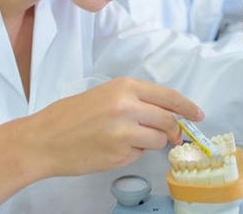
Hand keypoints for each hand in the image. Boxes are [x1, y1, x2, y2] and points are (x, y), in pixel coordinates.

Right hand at [28, 78, 202, 175]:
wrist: (43, 139)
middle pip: (168, 120)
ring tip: (126, 139)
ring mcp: (124, 131)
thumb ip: (135, 100)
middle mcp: (127, 106)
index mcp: (124, 87)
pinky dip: (133, 153)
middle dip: (173, 130)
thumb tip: (164, 112)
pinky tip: (112, 148)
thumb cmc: (69, 116)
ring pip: (158, 139)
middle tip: (171, 135)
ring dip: (151, 142)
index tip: (198, 114)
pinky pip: (140, 154)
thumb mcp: (105, 95)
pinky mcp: (120, 153)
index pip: (168, 96)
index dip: (188, 107)